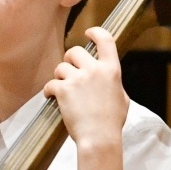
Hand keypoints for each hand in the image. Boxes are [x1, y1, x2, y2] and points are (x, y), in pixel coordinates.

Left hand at [44, 27, 128, 150]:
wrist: (99, 137)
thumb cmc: (111, 122)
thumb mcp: (121, 97)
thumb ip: (112, 82)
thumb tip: (107, 77)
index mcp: (112, 70)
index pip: (105, 40)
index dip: (95, 32)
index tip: (88, 32)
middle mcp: (95, 70)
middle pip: (74, 51)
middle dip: (69, 60)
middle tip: (68, 72)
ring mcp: (78, 79)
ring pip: (60, 68)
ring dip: (59, 78)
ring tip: (63, 91)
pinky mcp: (63, 90)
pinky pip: (50, 83)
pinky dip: (49, 91)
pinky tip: (52, 97)